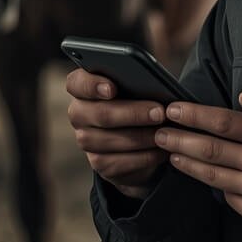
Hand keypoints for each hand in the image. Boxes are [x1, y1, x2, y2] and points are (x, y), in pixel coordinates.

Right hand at [65, 69, 167, 198]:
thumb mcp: (137, 86)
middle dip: (133, 114)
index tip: (112, 89)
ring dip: (142, 137)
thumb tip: (153, 85)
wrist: (139, 135)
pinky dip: (144, 156)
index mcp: (83, 88)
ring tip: (164, 133)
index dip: (92, 85)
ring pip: (111, 140)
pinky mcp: (98, 163)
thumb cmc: (139, 100)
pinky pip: (120, 162)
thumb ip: (136, 79)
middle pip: (101, 114)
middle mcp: (79, 114)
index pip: (77, 83)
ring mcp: (86, 140)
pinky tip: (160, 150)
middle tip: (159, 113)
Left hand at [154, 92, 241, 241]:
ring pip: (212, 175)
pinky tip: (206, 176)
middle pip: (210, 147)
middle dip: (179, 138)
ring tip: (170, 154)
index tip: (174, 109)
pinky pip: (229, 198)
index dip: (194, 114)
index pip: (224, 121)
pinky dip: (216, 186)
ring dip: (187, 163)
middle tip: (157, 132)